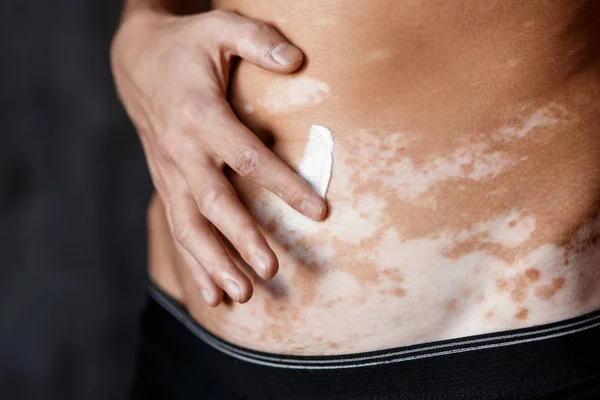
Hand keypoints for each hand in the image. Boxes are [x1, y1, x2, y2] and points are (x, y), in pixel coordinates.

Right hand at [111, 8, 326, 305]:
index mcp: (200, 114)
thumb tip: (297, 60)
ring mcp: (169, 171)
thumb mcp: (220, 27)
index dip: (284, 185)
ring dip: (214, 263)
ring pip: (190, 225)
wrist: (135, 62)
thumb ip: (258, 39)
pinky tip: (214, 294)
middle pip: (213, 202)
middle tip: (271, 270)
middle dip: (242, 239)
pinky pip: (178, 228)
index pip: (247, 156)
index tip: (319, 211)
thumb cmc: (187, 46)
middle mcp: (181, 150)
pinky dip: (195, 263)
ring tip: (243, 295)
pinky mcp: (166, 183)